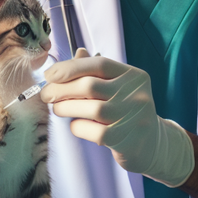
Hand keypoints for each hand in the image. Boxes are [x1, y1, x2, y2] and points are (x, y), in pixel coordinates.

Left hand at [41, 48, 193, 186]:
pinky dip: (78, 127)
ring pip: (91, 108)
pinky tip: (75, 125)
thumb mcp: (117, 88)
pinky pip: (93, 131)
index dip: (71, 67)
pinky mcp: (126, 140)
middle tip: (46, 95)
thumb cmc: (127, 111)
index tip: (50, 74)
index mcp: (134, 76)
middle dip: (62, 89)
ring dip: (66, 108)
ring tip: (57, 109)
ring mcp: (133, 117)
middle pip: (91, 86)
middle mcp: (137, 93)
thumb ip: (97, 72)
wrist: (152, 144)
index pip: (99, 64)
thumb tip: (76, 53)